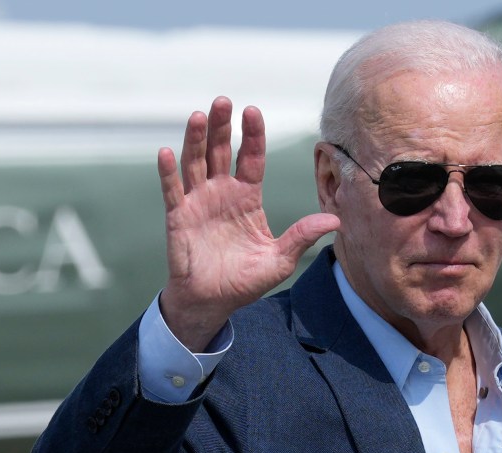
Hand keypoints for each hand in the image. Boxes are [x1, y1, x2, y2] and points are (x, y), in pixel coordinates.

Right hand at [157, 97, 339, 351]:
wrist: (213, 302)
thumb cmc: (245, 281)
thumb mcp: (280, 260)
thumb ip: (302, 237)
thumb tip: (336, 220)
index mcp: (247, 198)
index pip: (251, 159)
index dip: (252, 136)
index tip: (253, 111)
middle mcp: (222, 193)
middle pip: (221, 151)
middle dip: (223, 126)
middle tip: (224, 101)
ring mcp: (198, 202)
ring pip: (195, 163)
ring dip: (195, 139)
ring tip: (198, 115)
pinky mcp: (178, 217)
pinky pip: (172, 191)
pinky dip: (168, 172)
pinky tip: (166, 152)